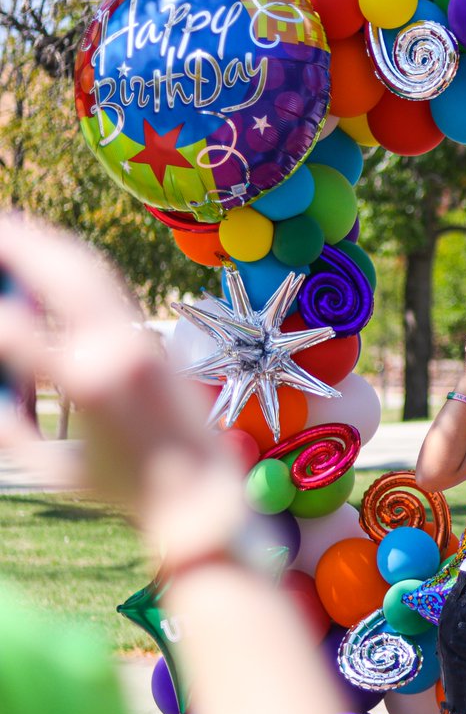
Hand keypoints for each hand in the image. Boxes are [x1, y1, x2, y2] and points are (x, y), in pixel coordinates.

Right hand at [0, 215, 225, 511]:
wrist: (199, 487)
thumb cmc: (122, 487)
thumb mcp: (52, 470)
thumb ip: (8, 431)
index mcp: (87, 384)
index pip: (12, 330)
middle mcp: (118, 348)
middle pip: (59, 273)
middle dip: (17, 243)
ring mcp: (141, 337)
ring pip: (89, 270)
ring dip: (47, 241)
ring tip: (9, 226)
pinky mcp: (154, 337)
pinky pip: (109, 286)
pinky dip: (76, 261)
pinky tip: (51, 251)